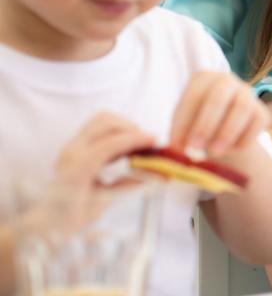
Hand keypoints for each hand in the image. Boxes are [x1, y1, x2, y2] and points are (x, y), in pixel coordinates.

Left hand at [43, 113, 155, 230]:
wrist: (43, 223)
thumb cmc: (68, 220)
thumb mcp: (101, 206)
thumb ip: (126, 186)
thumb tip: (154, 176)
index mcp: (76, 169)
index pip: (110, 144)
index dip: (135, 139)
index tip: (155, 140)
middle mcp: (71, 152)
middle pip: (105, 123)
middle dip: (131, 128)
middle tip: (148, 142)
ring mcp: (71, 147)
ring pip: (100, 120)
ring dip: (123, 126)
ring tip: (137, 143)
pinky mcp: (74, 147)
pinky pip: (98, 128)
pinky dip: (116, 131)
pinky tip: (125, 146)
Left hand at [170, 71, 268, 157]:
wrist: (221, 131)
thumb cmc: (196, 126)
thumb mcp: (183, 127)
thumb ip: (180, 137)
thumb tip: (178, 152)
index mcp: (202, 79)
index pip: (194, 96)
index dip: (185, 121)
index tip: (180, 145)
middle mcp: (226, 81)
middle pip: (219, 97)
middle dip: (206, 124)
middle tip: (196, 148)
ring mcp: (247, 93)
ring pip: (242, 107)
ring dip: (227, 132)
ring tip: (214, 152)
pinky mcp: (261, 110)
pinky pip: (258, 122)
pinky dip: (245, 138)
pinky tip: (231, 150)